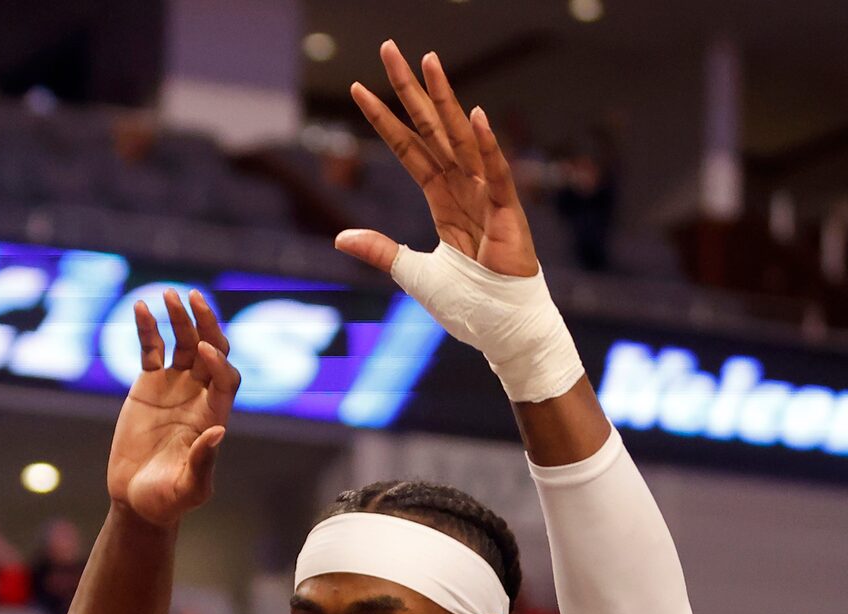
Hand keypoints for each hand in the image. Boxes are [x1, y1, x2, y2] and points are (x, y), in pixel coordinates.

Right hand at [104, 289, 236, 527]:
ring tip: (168, 294)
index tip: (204, 352)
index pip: (225, 378)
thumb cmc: (167, 501)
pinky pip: (151, 349)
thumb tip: (218, 432)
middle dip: (207, 324)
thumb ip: (203, 463)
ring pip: (183, 343)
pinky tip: (141, 307)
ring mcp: (175, 387)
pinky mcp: (149, 384)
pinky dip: (147, 328)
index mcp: (213, 416)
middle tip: (195, 299)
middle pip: (211, 350)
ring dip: (179, 318)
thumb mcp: (188, 489)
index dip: (219, 363)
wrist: (137, 499)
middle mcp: (199, 396)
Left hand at [338, 43, 537, 281]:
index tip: (357, 90)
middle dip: (410, 89)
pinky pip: (495, 173)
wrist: (502, 329)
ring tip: (429, 60)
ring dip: (444, 99)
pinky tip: (475, 114)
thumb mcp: (412, 274)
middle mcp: (463, 186)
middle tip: (389, 49)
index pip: (407, 148)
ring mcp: (486, 194)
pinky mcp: (507, 212)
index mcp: (442, 198)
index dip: (383, 119)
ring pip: (460, 137)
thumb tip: (340, 237)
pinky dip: (487, 145)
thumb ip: (380, 250)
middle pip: (430, 128)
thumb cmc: (469, 303)